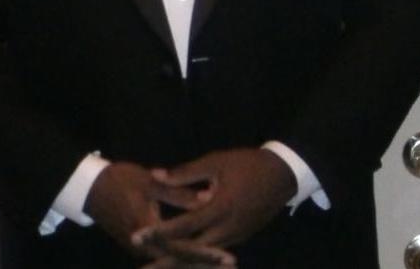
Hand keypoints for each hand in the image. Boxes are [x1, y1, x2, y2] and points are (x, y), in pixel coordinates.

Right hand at [84, 162, 233, 264]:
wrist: (90, 188)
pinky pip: (166, 256)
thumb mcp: (149, 182)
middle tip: (232, 265)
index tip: (227, 258)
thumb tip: (207, 198)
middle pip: (179, 260)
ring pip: (173, 260)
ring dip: (197, 261)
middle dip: (205, 263)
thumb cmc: (120, 180)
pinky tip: (200, 256)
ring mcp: (141, 249)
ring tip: (222, 263)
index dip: (205, 254)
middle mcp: (144, 247)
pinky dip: (184, 257)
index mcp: (147, 230)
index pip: (181, 248)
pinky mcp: (141, 247)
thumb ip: (177, 192)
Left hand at [134, 148, 296, 256]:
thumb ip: (186, 172)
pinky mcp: (239, 238)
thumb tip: (156, 175)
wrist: (283, 175)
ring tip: (157, 267)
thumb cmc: (247, 164)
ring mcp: (235, 237)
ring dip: (180, 263)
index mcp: (220, 208)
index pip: (183, 226)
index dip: (158, 232)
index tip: (136, 237)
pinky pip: (214, 252)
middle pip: (191, 252)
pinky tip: (183, 260)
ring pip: (203, 257)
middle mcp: (227, 230)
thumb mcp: (216, 162)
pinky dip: (197, 259)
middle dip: (166, 262)